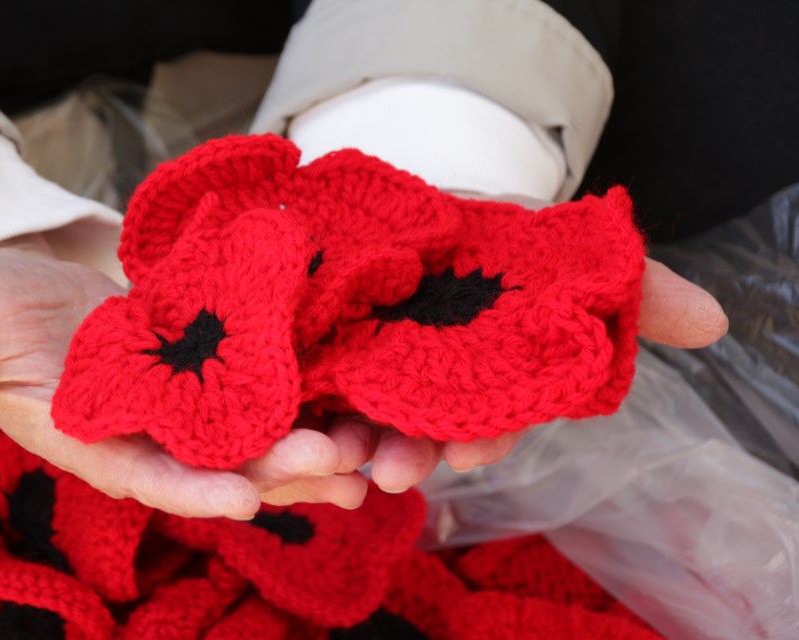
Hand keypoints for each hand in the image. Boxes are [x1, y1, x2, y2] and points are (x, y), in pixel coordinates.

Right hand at [0, 234, 367, 518]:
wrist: (30, 280)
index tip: (244, 498)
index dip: (193, 489)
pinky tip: (358, 399)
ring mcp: (189, 401)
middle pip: (221, 462)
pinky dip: (310, 394)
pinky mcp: (215, 362)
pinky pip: (268, 384)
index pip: (147, 477)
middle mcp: (151, 432)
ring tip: (368, 452)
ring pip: (257, 435)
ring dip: (310, 447)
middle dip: (278, 468)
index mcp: (95, 439)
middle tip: (336, 460)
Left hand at [331, 192, 729, 492]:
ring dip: (347, 442)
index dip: (486, 439)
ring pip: (354, 419)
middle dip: (409, 453)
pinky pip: (300, 384)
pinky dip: (295, 406)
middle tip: (392, 470)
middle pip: (414, 430)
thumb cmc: (490, 235)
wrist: (406, 199)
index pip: (488, 419)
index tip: (472, 453)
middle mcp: (422, 385)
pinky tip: (288, 421)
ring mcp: (364, 371)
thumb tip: (713, 322)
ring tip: (337, 454)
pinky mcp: (312, 347)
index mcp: (478, 374)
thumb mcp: (558, 249)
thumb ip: (627, 286)